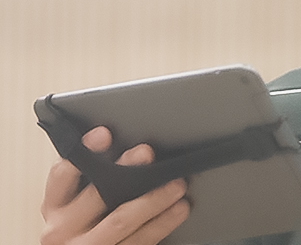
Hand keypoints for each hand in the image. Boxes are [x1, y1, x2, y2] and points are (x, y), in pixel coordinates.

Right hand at [40, 126, 189, 244]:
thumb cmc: (84, 225)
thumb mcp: (76, 203)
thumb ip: (93, 177)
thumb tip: (131, 148)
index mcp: (54, 206)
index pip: (62, 175)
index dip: (83, 152)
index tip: (103, 133)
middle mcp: (62, 228)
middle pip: (96, 195)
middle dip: (124, 171)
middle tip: (147, 153)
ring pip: (121, 221)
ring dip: (153, 199)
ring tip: (177, 184)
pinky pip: (139, 241)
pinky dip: (162, 223)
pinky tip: (178, 209)